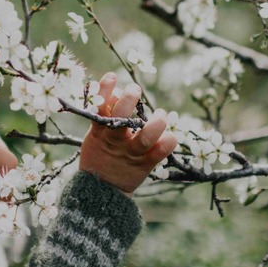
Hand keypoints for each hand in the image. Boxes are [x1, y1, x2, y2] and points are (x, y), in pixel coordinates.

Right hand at [78, 72, 177, 195]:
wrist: (100, 190)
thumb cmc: (100, 156)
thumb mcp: (94, 137)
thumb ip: (104, 117)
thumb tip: (118, 93)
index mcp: (100, 132)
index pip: (99, 107)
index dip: (105, 90)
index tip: (112, 76)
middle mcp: (115, 140)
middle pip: (122, 116)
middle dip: (130, 98)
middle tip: (135, 89)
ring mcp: (130, 153)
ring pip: (145, 136)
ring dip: (156, 122)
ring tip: (161, 113)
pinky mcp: (144, 164)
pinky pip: (159, 152)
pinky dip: (169, 142)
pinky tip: (172, 135)